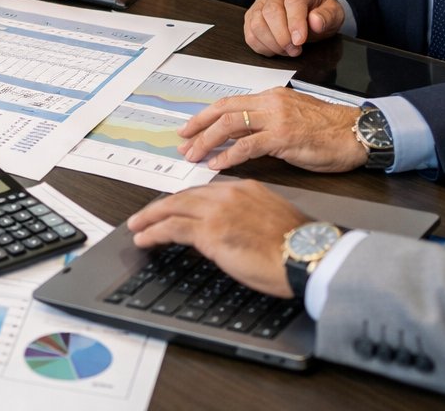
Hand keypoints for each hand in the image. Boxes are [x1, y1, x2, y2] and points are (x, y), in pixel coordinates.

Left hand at [127, 180, 309, 297]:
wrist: (307, 255)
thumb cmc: (298, 247)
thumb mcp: (270, 220)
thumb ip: (248, 217)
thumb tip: (231, 231)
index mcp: (245, 188)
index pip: (204, 191)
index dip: (184, 201)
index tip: (172, 207)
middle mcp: (228, 194)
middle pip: (184, 196)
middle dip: (160, 206)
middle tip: (144, 215)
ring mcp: (217, 211)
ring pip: (172, 208)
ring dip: (150, 218)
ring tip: (137, 226)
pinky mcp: (209, 232)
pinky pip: (172, 228)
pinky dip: (153, 232)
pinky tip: (144, 239)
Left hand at [176, 87, 364, 172]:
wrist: (358, 133)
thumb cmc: (330, 131)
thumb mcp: (293, 119)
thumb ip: (268, 123)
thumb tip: (243, 137)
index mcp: (271, 97)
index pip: (229, 102)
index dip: (205, 116)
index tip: (189, 129)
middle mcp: (270, 103)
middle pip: (223, 110)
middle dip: (198, 127)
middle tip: (182, 143)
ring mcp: (277, 118)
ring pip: (230, 124)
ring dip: (207, 141)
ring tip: (194, 156)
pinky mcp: (284, 137)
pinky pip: (248, 145)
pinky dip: (229, 155)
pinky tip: (217, 164)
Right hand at [242, 0, 344, 56]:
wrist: (312, 9)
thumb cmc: (321, 11)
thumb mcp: (334, 13)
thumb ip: (327, 17)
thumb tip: (315, 22)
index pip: (293, 1)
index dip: (295, 23)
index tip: (300, 41)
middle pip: (271, 11)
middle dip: (282, 37)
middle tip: (295, 50)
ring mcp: (261, 2)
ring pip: (256, 23)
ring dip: (271, 43)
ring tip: (287, 50)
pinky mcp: (252, 15)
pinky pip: (249, 33)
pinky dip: (261, 46)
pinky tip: (275, 49)